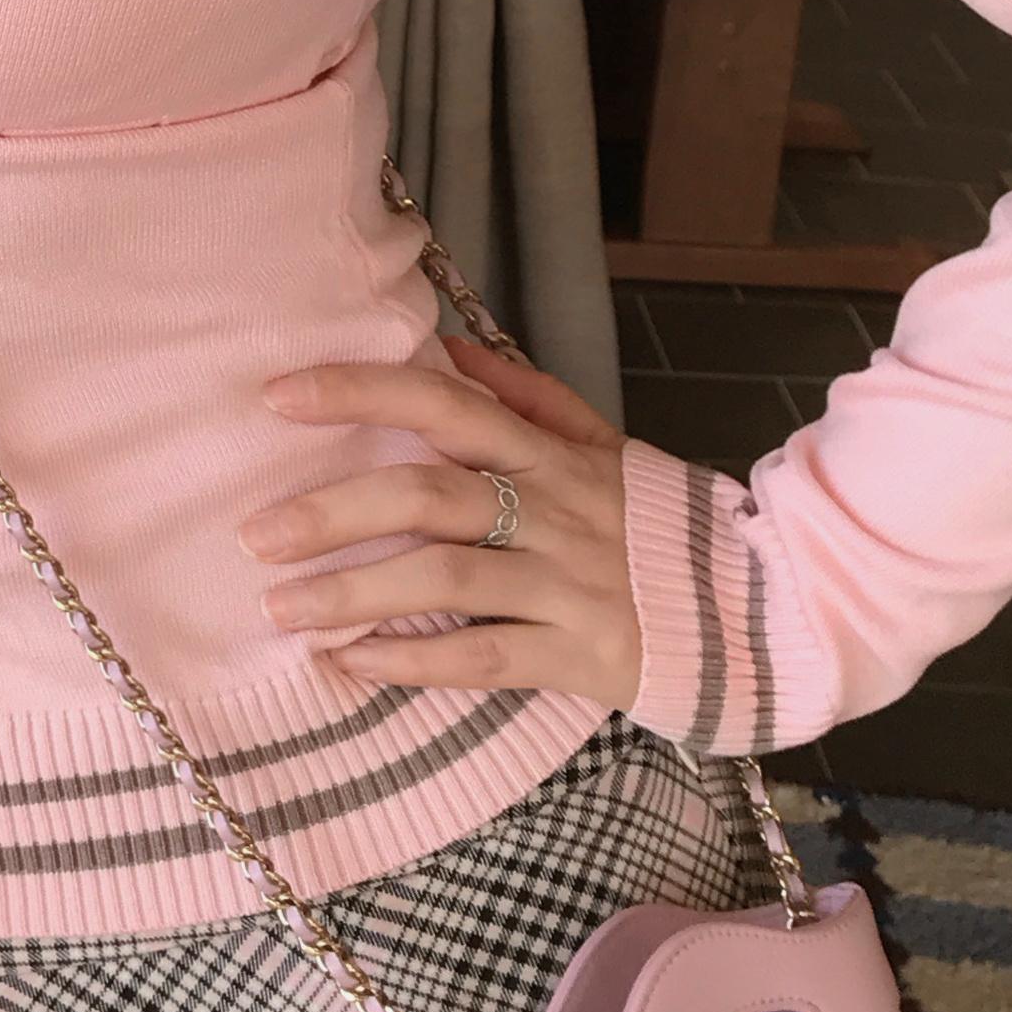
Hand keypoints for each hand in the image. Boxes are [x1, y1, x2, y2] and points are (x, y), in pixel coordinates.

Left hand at [237, 335, 643, 704]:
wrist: (758, 607)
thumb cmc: (659, 522)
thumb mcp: (604, 443)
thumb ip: (525, 396)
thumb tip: (446, 348)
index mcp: (550, 452)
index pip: (443, 403)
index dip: (359, 392)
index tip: (276, 397)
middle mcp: (553, 509)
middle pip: (429, 495)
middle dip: (332, 512)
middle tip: (254, 535)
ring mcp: (566, 582)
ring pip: (445, 579)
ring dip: (352, 592)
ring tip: (280, 609)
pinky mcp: (578, 653)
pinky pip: (482, 656)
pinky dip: (410, 660)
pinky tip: (348, 664)